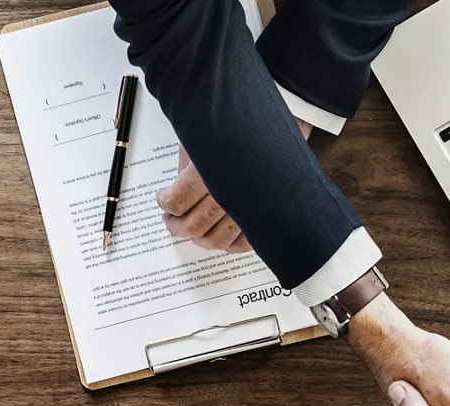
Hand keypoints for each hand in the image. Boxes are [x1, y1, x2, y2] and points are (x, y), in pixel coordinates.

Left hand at [159, 119, 312, 253]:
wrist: (287, 116)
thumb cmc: (243, 122)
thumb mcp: (204, 136)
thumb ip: (188, 166)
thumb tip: (177, 190)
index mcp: (211, 170)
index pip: (177, 202)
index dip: (165, 203)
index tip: (163, 199)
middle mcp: (232, 194)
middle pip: (195, 226)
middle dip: (177, 226)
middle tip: (171, 221)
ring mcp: (250, 208)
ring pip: (218, 240)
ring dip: (200, 239)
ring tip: (191, 229)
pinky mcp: (265, 214)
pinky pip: (245, 244)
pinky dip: (229, 245)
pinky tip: (220, 235)